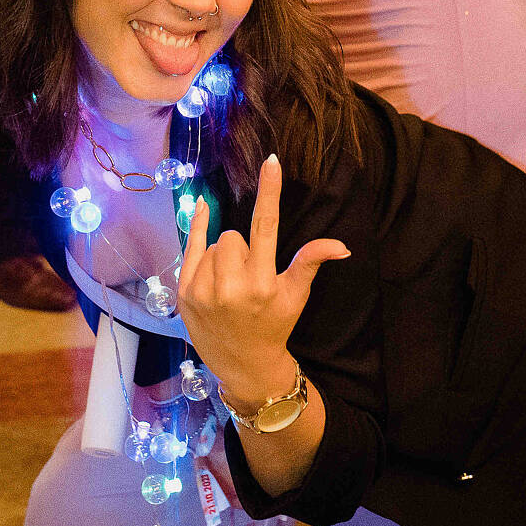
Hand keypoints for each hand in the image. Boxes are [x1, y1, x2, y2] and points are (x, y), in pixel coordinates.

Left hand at [179, 155, 347, 414]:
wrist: (243, 364)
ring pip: (215, 242)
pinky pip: (191, 247)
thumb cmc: (274, 324)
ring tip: (231, 281)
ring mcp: (203, 291)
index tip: (271, 161)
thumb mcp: (296, 295)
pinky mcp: (184, 294)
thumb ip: (310, 262)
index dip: (270, 190)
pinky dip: (200, 235)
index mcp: (263, 284)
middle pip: (234, 235)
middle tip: (249, 273)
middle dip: (243, 247)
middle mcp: (231, 287)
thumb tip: (341, 244)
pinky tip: (204, 215)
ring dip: (224, 255)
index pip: (266, 225)